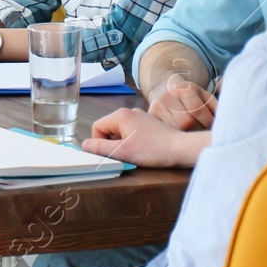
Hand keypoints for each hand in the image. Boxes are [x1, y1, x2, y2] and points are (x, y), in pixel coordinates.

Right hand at [83, 106, 203, 167]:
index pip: (97, 127)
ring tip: (136, 153)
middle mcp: (129, 112)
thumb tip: (84, 145)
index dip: (99, 143)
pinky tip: (144, 149)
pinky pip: (132, 131)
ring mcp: (140, 117)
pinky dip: (133, 141)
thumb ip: (100, 148)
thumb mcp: (123, 151)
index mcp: (120, 115)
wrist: (181, 149)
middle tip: (124, 154)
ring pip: (120, 131)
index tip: (111, 153)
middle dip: (112, 143)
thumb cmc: (153, 150)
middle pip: (108, 128)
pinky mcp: (149, 123)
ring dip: (123, 143)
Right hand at [147, 77, 217, 131]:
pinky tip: (180, 134)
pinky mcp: (151, 114)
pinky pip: (165, 130)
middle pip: (186, 122)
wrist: (165, 86)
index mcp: (183, 88)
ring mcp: (157, 106)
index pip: (197, 110)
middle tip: (203, 132)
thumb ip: (216, 107)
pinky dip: (175, 135)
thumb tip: (224, 123)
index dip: (208, 122)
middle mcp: (167, 96)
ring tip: (193, 134)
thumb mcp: (204, 95)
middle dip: (197, 130)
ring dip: (187, 135)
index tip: (214, 127)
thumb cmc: (190, 95)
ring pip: (175, 129)